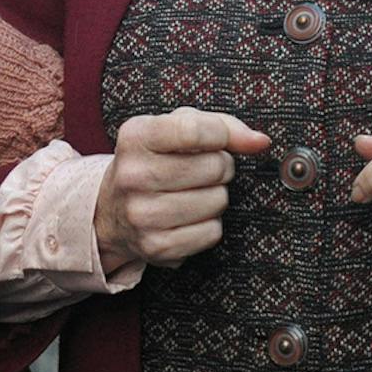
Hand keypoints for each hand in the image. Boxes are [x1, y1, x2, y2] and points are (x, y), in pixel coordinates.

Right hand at [95, 108, 269, 273]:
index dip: (221, 135)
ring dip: (216, 195)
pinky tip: (189, 216)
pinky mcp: (155, 246)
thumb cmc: (155, 160)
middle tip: (202, 170)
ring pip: (218, 201)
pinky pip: (212, 232)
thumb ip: (222, 125)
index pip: (194, 130)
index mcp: (136, 137)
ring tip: (194, 192)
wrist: (111, 211)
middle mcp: (133, 175)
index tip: (220, 141)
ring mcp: (142, 214)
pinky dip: (209, 223)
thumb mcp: (176, 129)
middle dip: (220, 167)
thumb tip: (260, 142)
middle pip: (214, 167)